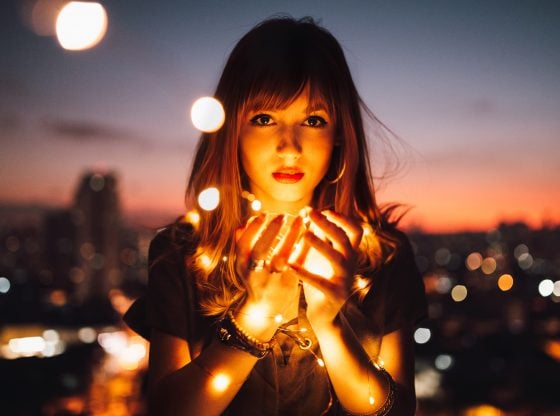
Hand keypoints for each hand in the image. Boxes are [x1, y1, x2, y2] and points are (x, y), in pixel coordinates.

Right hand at [234, 213, 302, 334]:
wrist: (264, 309)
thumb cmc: (255, 278)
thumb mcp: (244, 264)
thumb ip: (243, 244)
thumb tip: (245, 222)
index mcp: (242, 265)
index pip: (243, 244)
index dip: (253, 229)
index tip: (264, 214)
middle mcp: (254, 274)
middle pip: (260, 251)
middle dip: (270, 232)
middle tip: (282, 215)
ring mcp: (272, 280)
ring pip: (281, 257)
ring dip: (291, 237)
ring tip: (300, 220)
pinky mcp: (288, 284)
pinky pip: (298, 263)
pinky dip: (304, 248)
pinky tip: (310, 234)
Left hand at [288, 209, 362, 326]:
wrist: (326, 314)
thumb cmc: (322, 279)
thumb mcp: (322, 256)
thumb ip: (320, 237)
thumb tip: (310, 212)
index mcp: (350, 254)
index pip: (355, 231)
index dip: (344, 219)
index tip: (326, 210)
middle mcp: (351, 264)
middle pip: (344, 239)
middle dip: (328, 224)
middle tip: (311, 213)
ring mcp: (344, 280)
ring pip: (337, 258)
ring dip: (321, 244)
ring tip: (304, 234)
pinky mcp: (335, 295)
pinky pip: (320, 282)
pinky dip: (305, 273)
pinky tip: (290, 265)